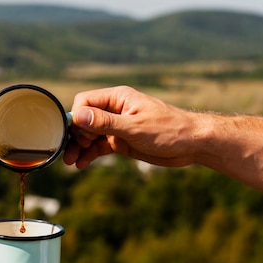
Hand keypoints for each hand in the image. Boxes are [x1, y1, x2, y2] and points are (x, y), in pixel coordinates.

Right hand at [64, 86, 199, 168]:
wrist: (192, 144)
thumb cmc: (168, 130)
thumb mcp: (134, 127)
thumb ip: (105, 122)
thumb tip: (78, 116)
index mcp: (118, 98)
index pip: (85, 101)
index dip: (76, 118)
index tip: (77, 135)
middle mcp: (115, 110)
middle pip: (84, 120)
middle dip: (75, 136)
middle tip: (70, 154)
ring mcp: (118, 126)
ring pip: (90, 135)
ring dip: (80, 147)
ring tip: (71, 162)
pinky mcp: (122, 141)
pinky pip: (99, 146)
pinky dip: (90, 154)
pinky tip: (82, 164)